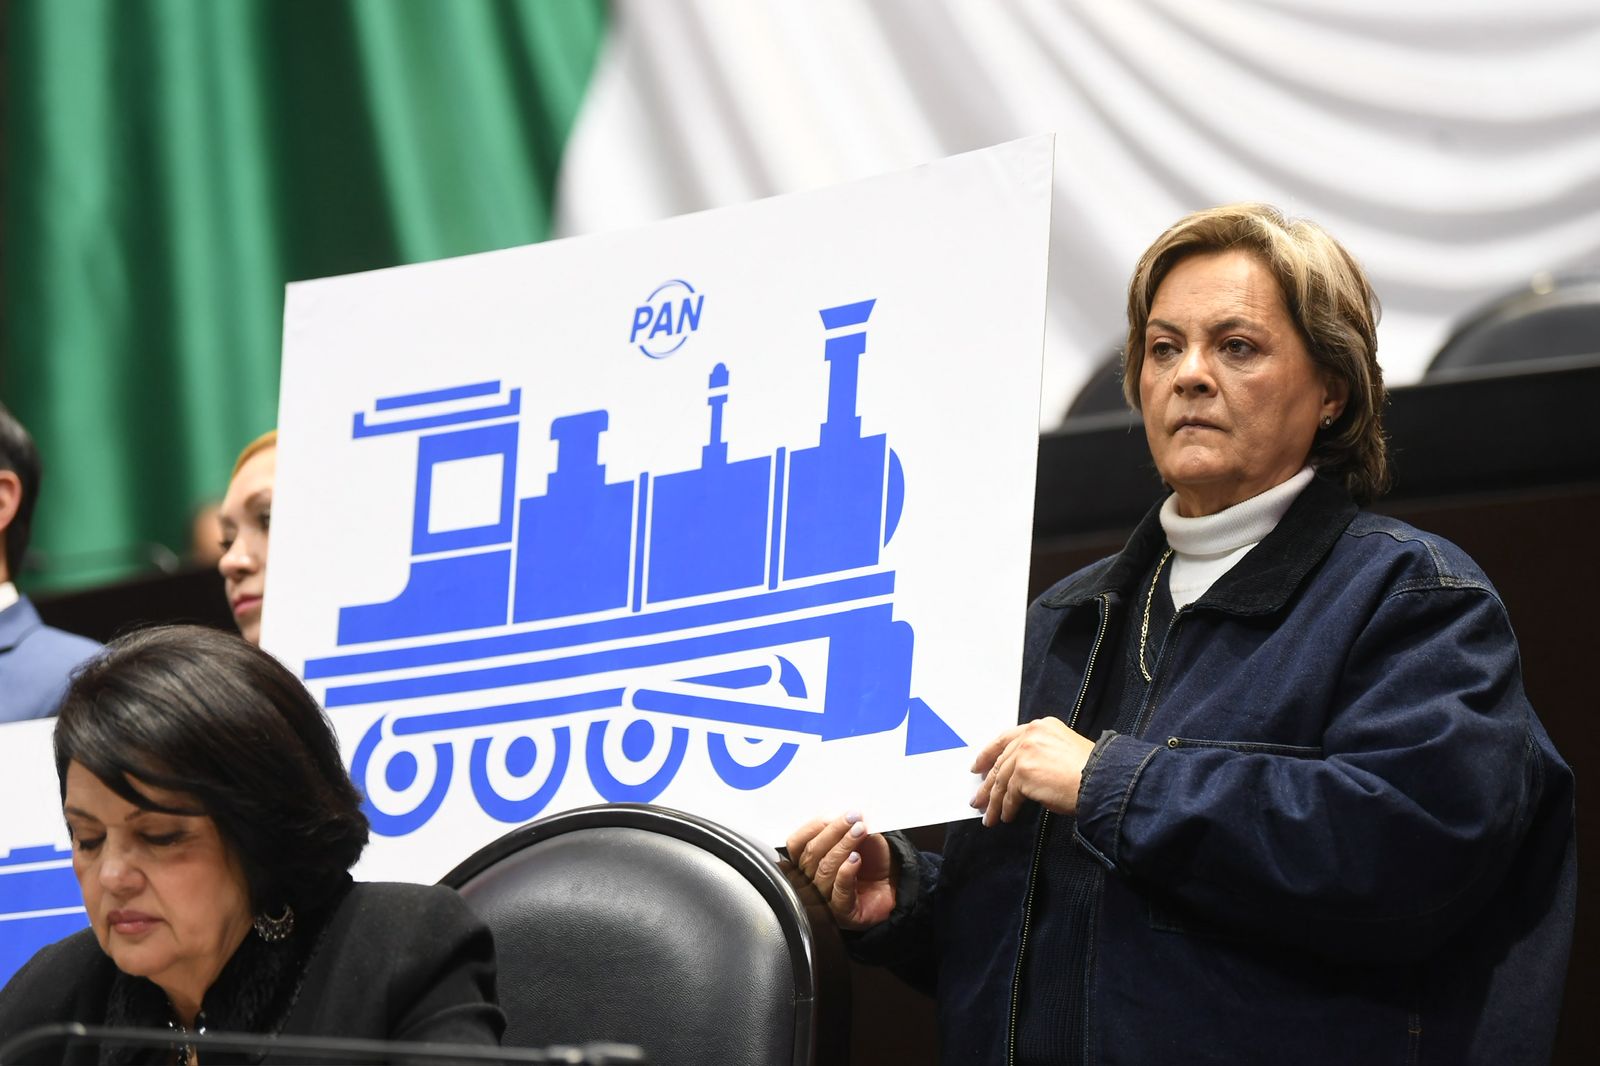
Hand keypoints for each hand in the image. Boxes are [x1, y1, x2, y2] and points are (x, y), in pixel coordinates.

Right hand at [784, 811, 895, 929]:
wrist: (894, 883)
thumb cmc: (873, 860)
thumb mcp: (859, 835)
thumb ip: (847, 825)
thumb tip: (841, 815)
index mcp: (809, 860)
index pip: (796, 844)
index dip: (812, 827)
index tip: (833, 814)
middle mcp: (812, 880)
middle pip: (811, 854)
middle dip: (833, 832)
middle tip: (853, 819)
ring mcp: (826, 897)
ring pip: (825, 870)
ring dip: (843, 847)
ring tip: (860, 832)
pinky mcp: (843, 911)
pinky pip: (839, 891)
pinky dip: (847, 871)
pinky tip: (857, 859)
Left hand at [969, 717, 1095, 826]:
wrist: (1103, 780)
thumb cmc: (1091, 772)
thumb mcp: (1061, 752)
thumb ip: (1038, 756)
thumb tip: (1018, 780)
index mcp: (1041, 726)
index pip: (1006, 739)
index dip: (989, 754)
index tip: (977, 766)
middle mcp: (1031, 735)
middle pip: (1001, 762)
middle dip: (988, 784)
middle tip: (979, 799)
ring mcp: (1026, 752)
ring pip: (1002, 780)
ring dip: (995, 802)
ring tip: (989, 816)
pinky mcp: (1024, 772)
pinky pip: (1010, 794)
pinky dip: (1007, 808)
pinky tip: (1007, 816)